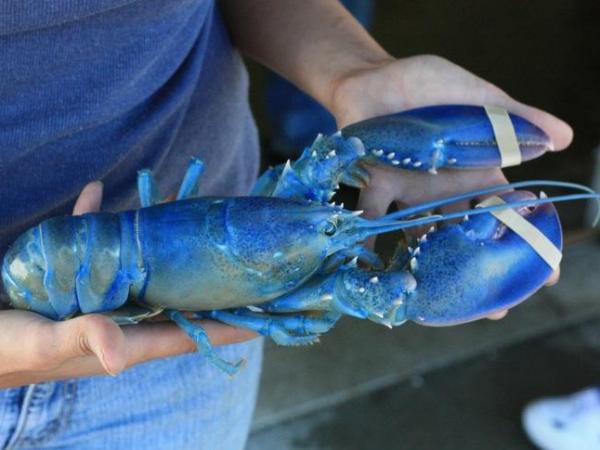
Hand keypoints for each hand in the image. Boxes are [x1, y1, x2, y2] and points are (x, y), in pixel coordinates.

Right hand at [0, 182, 255, 387]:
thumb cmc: (8, 350)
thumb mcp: (46, 345)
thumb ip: (85, 339)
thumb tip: (121, 358)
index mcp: (127, 339)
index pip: (189, 334)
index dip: (226, 326)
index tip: (262, 315)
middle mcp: (122, 317)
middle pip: (176, 295)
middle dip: (206, 278)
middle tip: (237, 257)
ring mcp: (99, 297)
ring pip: (140, 265)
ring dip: (158, 239)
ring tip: (177, 210)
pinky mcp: (71, 279)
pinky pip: (93, 245)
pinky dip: (96, 222)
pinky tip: (96, 193)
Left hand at [329, 55, 572, 317]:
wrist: (375, 78)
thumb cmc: (429, 85)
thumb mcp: (477, 96)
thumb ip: (514, 117)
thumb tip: (565, 136)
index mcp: (474, 171)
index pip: (507, 212)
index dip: (526, 241)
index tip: (545, 274)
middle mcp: (444, 191)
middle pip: (466, 237)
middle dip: (479, 272)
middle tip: (494, 309)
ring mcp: (409, 193)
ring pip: (423, 238)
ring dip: (428, 270)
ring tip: (435, 305)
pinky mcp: (375, 187)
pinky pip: (370, 219)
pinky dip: (368, 242)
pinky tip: (368, 269)